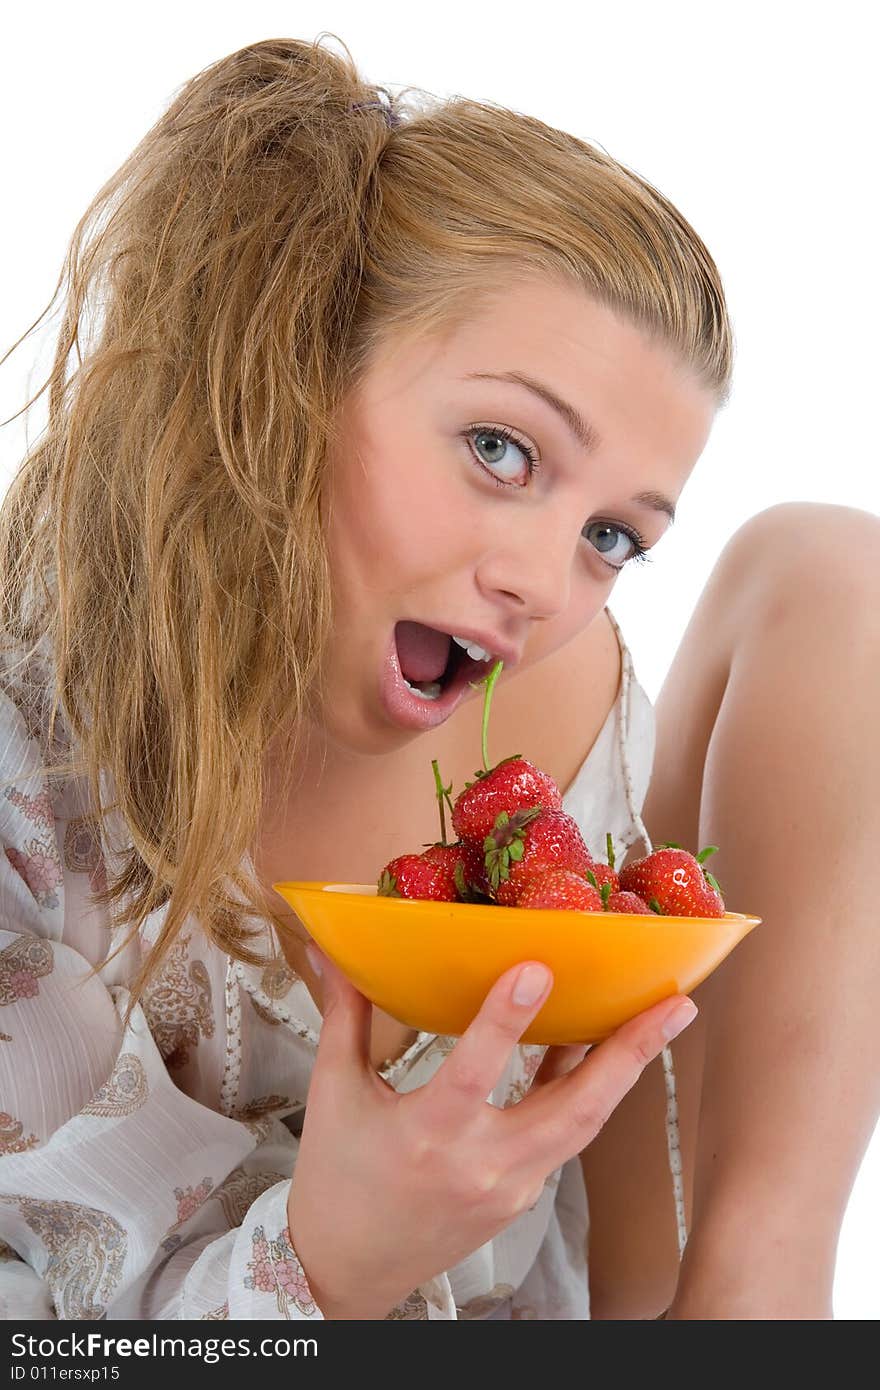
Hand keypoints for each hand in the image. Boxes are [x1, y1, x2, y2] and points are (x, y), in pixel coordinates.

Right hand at [287, 950, 696, 1318]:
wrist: (345, 1270)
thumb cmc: (336, 1182)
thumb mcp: (333, 1094)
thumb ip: (345, 1016)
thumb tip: (334, 953)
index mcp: (426, 1136)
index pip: (474, 1072)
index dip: (506, 1021)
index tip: (536, 970)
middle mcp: (480, 1166)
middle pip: (573, 1111)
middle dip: (629, 1055)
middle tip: (674, 1005)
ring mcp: (510, 1187)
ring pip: (584, 1126)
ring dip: (627, 1071)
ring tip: (664, 1020)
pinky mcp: (521, 1196)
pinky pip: (565, 1137)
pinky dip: (587, 1091)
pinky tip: (599, 1049)